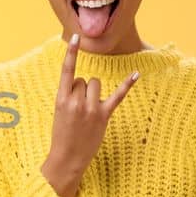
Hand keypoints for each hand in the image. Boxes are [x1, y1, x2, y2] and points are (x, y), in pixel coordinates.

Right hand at [40, 33, 140, 196]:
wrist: (67, 158)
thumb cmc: (62, 134)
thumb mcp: (59, 112)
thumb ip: (69, 96)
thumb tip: (84, 84)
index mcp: (60, 99)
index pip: (67, 71)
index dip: (71, 53)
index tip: (76, 37)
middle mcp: (76, 101)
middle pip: (84, 80)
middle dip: (82, 90)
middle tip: (77, 110)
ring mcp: (91, 108)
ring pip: (96, 84)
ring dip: (93, 94)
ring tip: (87, 111)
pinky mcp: (103, 115)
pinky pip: (117, 96)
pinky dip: (127, 84)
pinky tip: (136, 74)